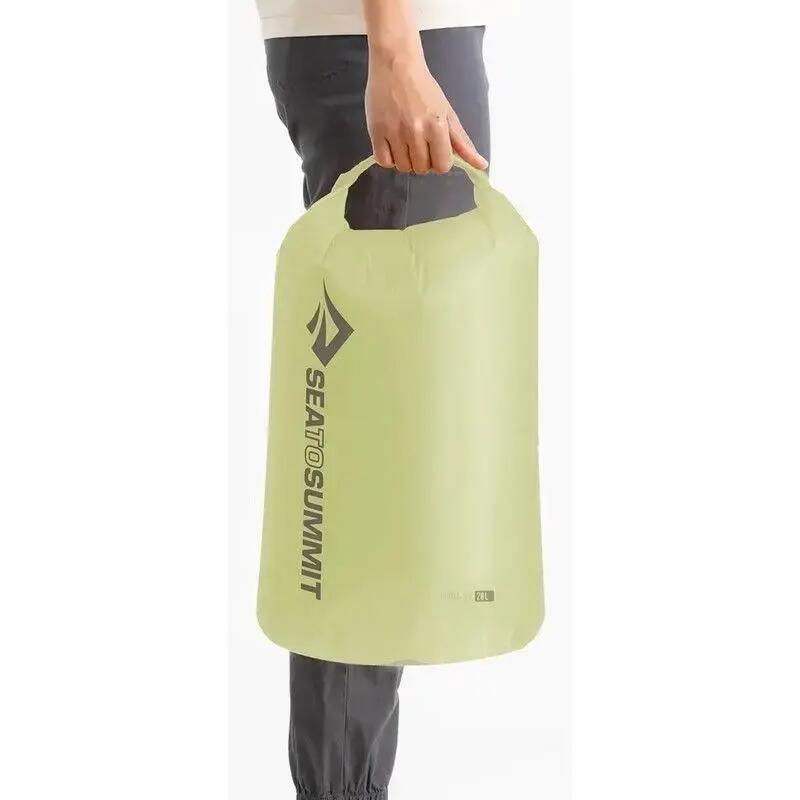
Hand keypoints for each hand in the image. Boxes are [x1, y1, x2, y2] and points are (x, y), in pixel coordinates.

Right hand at [365, 47, 487, 174]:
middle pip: (422, 168)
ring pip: (403, 167)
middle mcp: (416, 131)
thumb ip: (463, 143)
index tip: (434, 150)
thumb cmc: (424, 89)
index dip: (439, 161)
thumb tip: (482, 165)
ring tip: (405, 141)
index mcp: (437, 126)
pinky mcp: (376, 132)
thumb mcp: (448, 114)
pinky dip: (389, 158)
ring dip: (406, 160)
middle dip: (423, 161)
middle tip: (419, 142)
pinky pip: (384, 161)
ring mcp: (394, 132)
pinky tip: (393, 144)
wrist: (396, 65)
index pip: (442, 166)